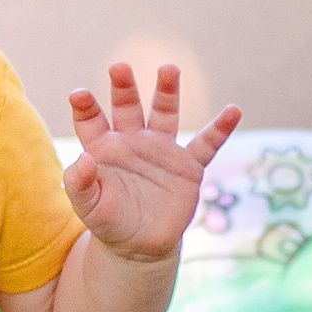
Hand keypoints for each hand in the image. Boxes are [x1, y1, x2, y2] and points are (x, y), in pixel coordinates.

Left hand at [64, 64, 239, 263]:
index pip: (92, 120)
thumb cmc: (108, 220)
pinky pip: (206, 144)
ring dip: (166, 91)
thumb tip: (82, 159)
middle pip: (127, 106)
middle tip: (118, 67)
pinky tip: (233, 110)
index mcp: (103, 146)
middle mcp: (132, 140)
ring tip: (168, 68)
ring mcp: (161, 149)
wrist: (139, 244)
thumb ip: (79, 183)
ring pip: (164, 113)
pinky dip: (220, 129)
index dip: (85, 106)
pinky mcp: (188, 166)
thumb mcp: (88, 206)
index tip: (78, 94)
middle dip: (123, 87)